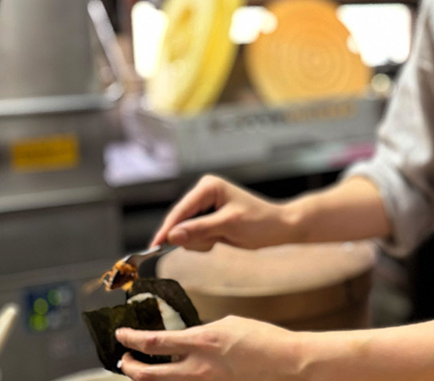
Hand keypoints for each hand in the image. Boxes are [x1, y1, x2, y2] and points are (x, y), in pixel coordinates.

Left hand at [116, 316, 303, 380]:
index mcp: (203, 342)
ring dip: (149, 376)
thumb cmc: (264, 340)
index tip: (122, 334)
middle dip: (130, 366)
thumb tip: (187, 339)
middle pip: (147, 375)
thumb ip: (203, 333)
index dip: (132, 338)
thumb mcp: (229, 325)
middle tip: (125, 358)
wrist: (286, 364)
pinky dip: (173, 380)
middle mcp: (198, 369)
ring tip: (145, 367)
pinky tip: (175, 373)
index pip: (154, 342)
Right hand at [150, 175, 296, 250]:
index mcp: (208, 187)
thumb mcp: (228, 226)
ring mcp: (205, 207)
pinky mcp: (207, 219)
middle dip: (194, 237)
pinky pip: (194, 237)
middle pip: (180, 222)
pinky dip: (205, 243)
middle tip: (215, 240)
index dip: (167, 229)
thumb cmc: (259, 222)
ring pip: (185, 233)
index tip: (154, 246)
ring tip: (222, 237)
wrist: (279, 228)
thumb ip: (199, 230)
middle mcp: (203, 193)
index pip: (180, 210)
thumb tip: (172, 236)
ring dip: (201, 241)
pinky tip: (221, 239)